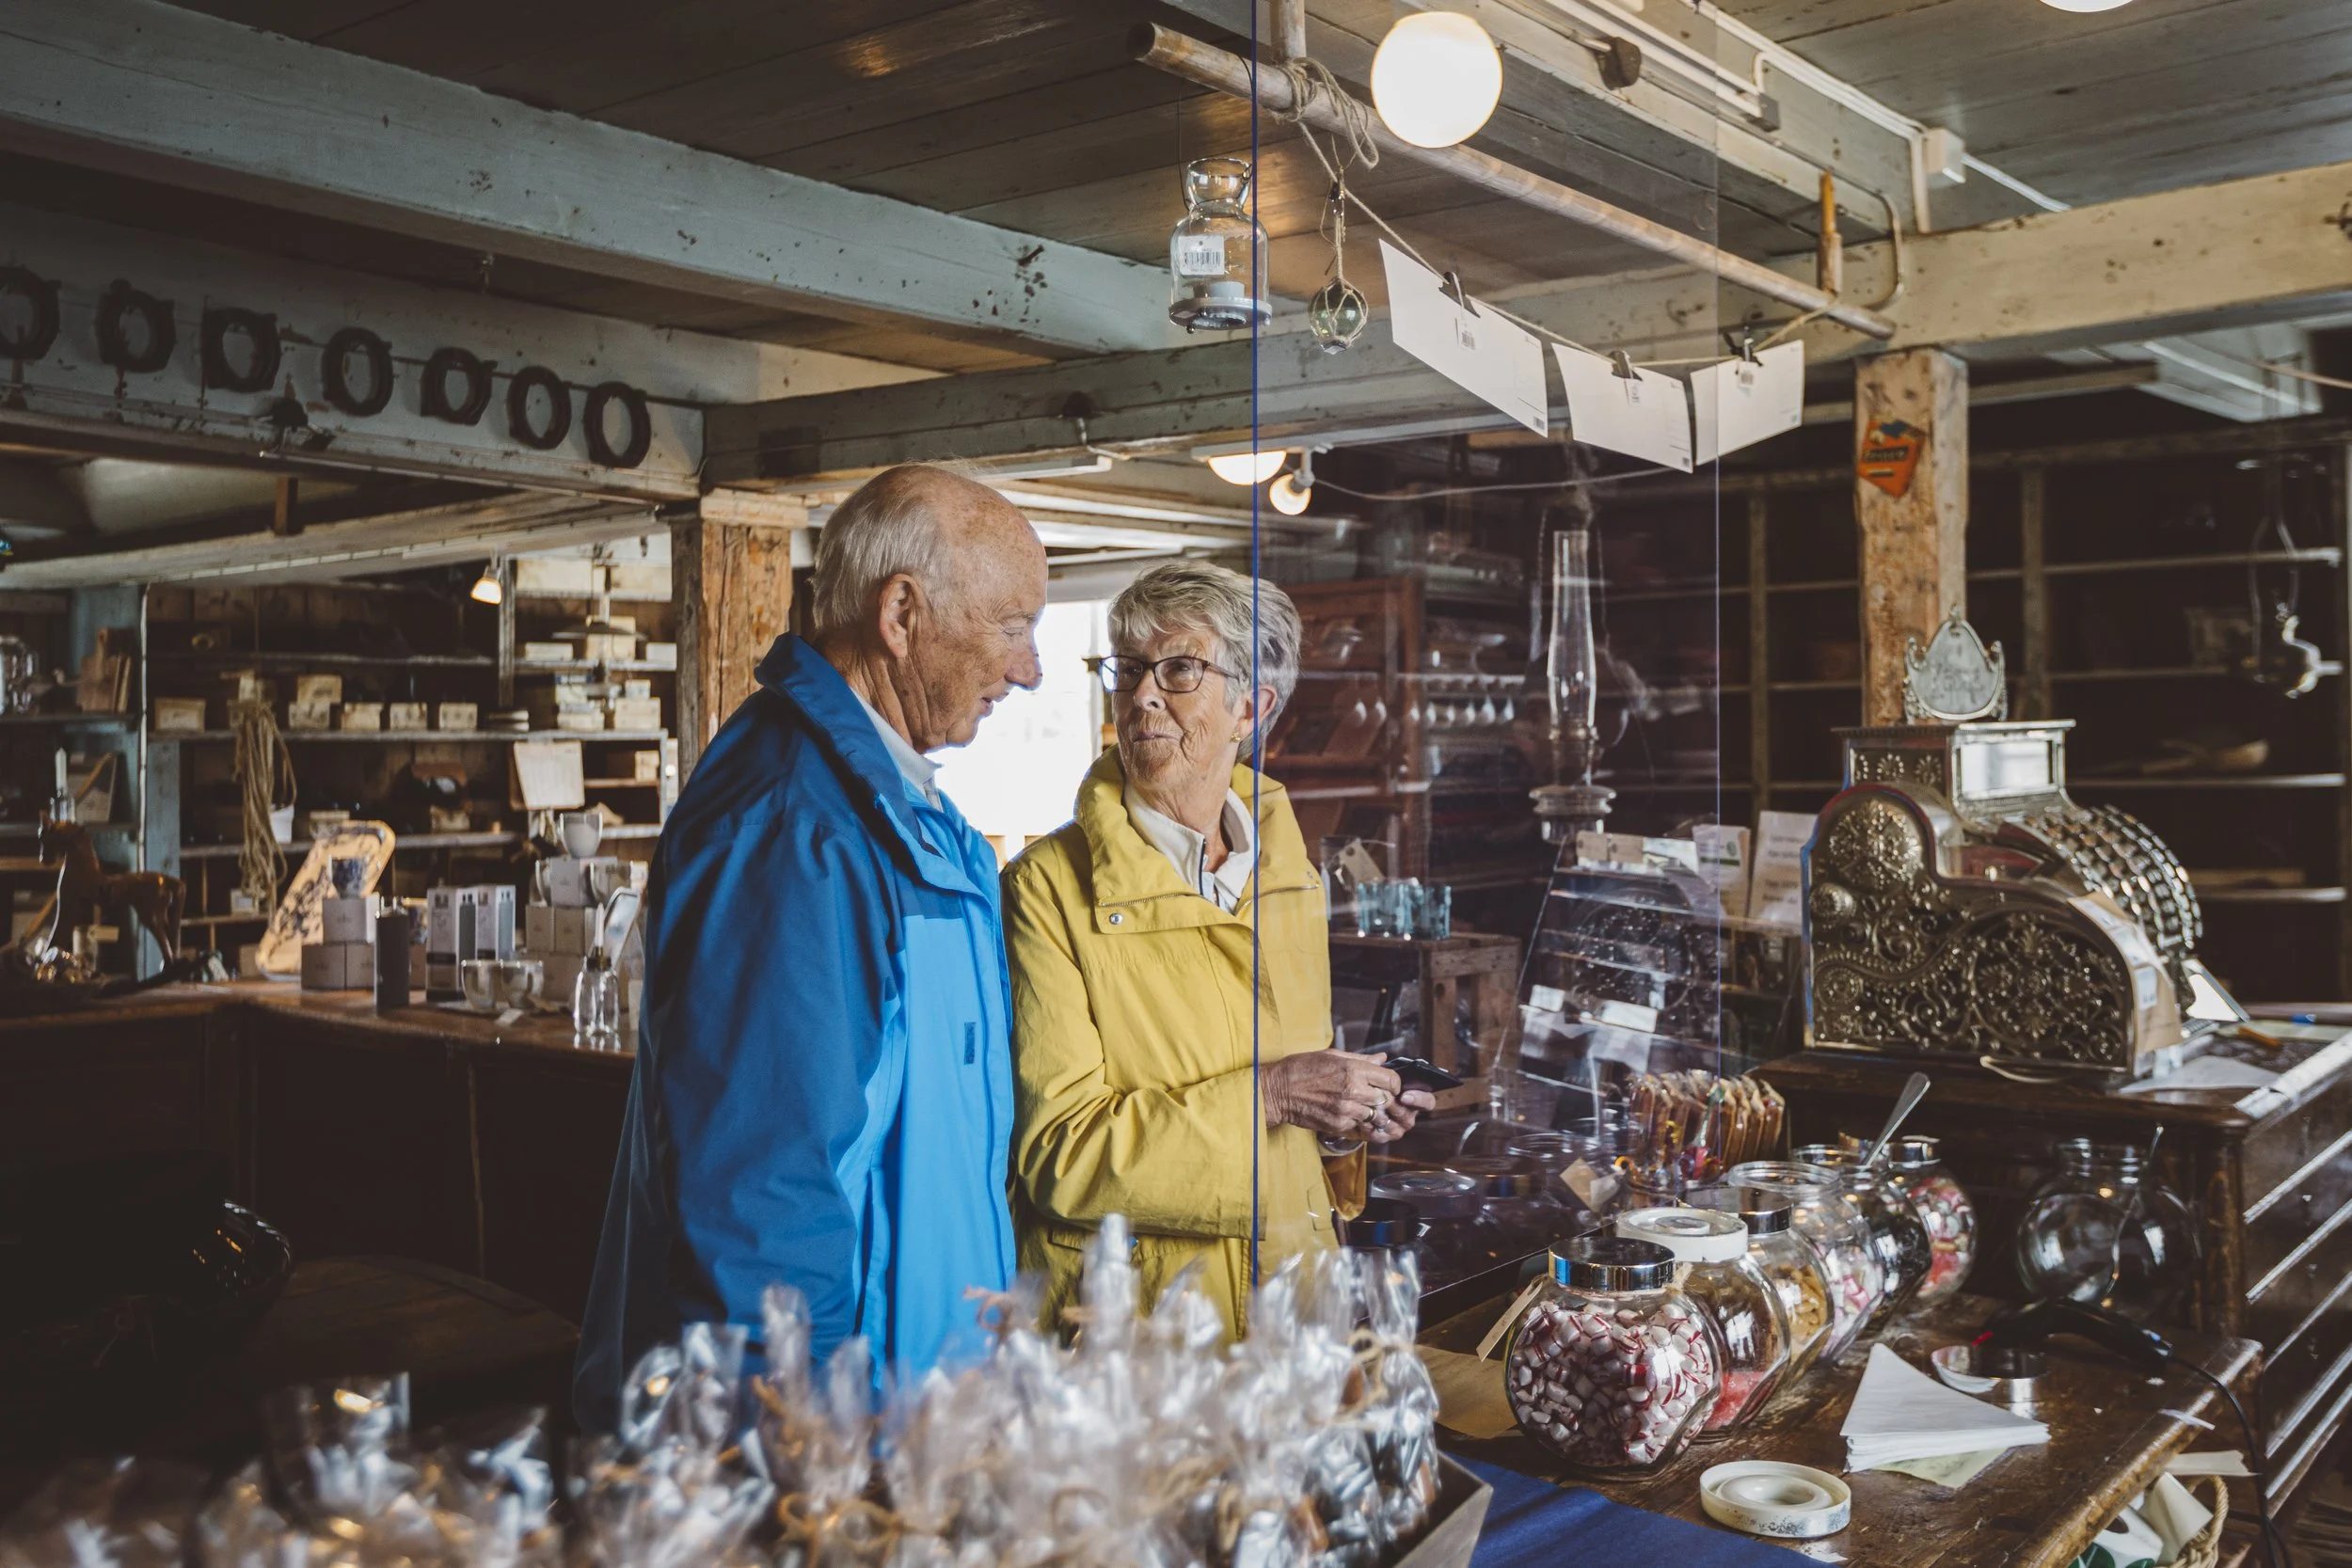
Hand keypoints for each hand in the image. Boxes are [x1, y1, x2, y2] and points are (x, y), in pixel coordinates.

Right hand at [1261, 1050, 1435, 1143]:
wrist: (1278, 1091)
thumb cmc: (1302, 1068)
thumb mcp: (1332, 1056)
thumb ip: (1361, 1059)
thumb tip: (1382, 1059)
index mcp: (1353, 1070)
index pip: (1391, 1080)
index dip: (1394, 1083)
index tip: (1389, 1085)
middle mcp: (1353, 1091)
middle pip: (1387, 1100)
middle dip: (1387, 1099)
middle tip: (1381, 1098)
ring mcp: (1346, 1111)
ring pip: (1376, 1116)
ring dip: (1375, 1113)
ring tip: (1366, 1107)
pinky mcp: (1338, 1125)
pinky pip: (1360, 1127)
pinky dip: (1360, 1122)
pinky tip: (1353, 1115)